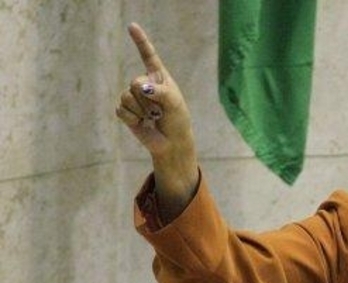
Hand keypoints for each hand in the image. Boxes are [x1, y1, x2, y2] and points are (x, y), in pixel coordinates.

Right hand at [116, 22, 198, 205]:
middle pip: (134, 82)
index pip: (148, 55)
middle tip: (159, 111)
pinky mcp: (126, 112)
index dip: (140, 41)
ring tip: (152, 118)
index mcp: (159, 77)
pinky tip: (141, 123)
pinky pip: (121, 110)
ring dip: (141, 110)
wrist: (172, 143)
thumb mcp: (175, 104)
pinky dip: (132, 118)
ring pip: (126, 96)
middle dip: (147, 99)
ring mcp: (134, 97)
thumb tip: (141, 87)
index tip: (132, 26)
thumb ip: (161, 92)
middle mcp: (145, 84)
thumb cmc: (177, 121)